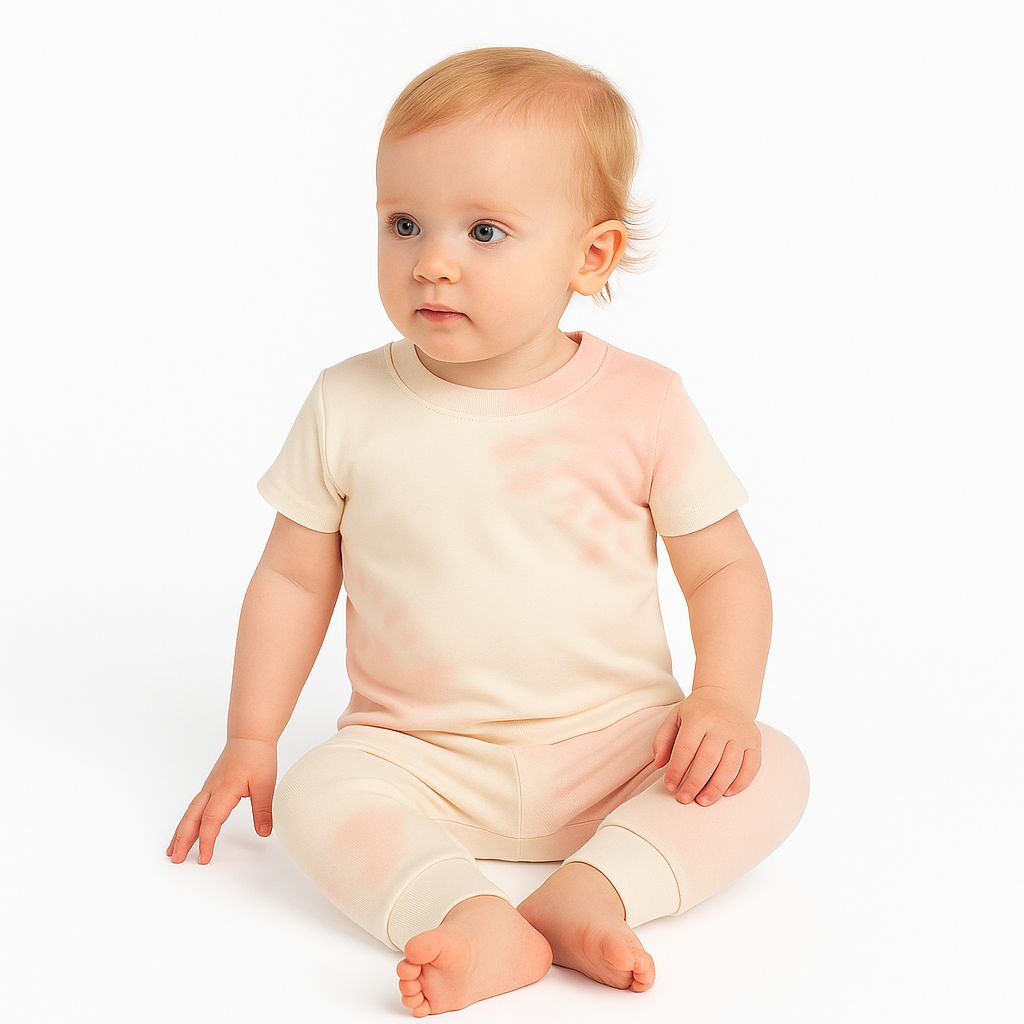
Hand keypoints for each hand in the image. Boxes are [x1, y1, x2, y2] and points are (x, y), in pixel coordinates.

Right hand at [166, 738, 277, 863]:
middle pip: (192, 818)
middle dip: (182, 840)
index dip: (206, 841)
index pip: (211, 821)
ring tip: (172, 850)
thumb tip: (264, 832)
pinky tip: (186, 829)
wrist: (249, 736)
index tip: (204, 858)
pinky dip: (188, 821)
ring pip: (190, 813)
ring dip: (181, 832)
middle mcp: (211, 790)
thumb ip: (263, 810)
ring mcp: (209, 788)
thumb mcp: (265, 785)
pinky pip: (195, 807)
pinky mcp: (211, 786)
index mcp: (224, 791)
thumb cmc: (257, 757)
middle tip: (176, 859)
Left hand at [651, 688, 761, 805]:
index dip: (677, 770)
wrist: (727, 695)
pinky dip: (740, 783)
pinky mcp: (754, 741)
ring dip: (716, 788)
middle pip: (708, 760)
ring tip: (703, 801)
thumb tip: (659, 763)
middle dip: (694, 784)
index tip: (669, 786)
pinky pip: (751, 766)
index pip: (686, 749)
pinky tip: (726, 793)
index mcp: (698, 718)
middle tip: (684, 799)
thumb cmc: (697, 712)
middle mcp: (721, 725)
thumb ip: (663, 739)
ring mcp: (740, 733)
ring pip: (730, 766)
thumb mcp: (675, 718)